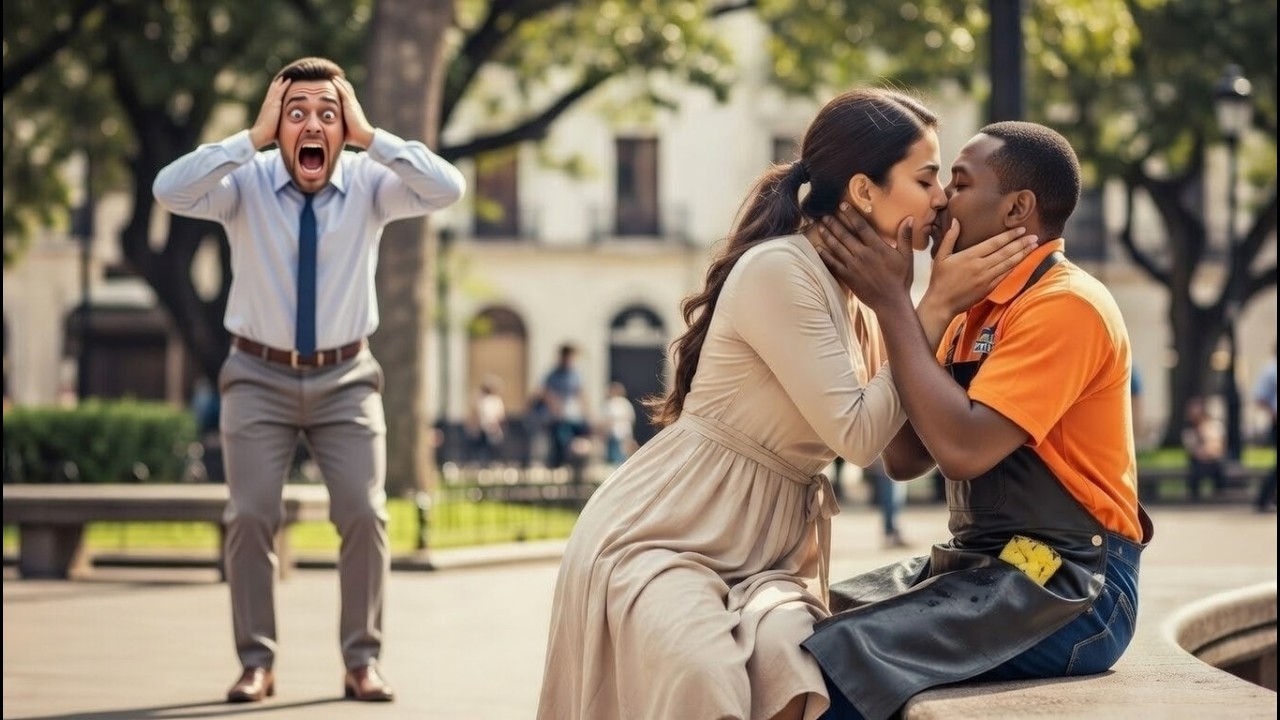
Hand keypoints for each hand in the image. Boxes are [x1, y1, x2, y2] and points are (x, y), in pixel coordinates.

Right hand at [249, 77, 289, 149]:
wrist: (260, 135)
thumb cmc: (268, 135)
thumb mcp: (276, 128)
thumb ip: (280, 126)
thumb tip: (286, 133)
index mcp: (267, 109)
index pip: (271, 98)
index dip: (275, 91)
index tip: (279, 86)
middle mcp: (268, 104)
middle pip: (273, 91)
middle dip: (277, 84)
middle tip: (282, 77)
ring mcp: (270, 103)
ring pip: (276, 89)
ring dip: (281, 82)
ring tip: (286, 76)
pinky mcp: (274, 104)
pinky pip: (280, 91)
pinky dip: (284, 85)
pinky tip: (288, 80)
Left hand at [335, 77, 374, 148]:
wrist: (363, 136)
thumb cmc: (354, 136)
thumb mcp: (344, 128)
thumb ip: (338, 125)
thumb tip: (329, 130)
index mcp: (352, 109)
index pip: (347, 96)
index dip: (342, 90)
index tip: (335, 85)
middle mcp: (353, 104)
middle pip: (347, 90)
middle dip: (341, 83)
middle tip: (333, 76)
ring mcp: (352, 103)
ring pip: (345, 88)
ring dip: (339, 81)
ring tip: (332, 75)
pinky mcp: (350, 104)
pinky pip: (343, 91)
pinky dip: (339, 84)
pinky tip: (334, 79)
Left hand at [814, 202, 914, 310]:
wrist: (890, 302)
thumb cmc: (900, 279)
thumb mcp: (906, 257)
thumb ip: (905, 237)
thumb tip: (908, 218)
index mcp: (877, 248)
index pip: (861, 227)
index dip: (851, 215)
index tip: (842, 206)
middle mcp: (863, 254)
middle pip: (845, 235)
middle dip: (834, 223)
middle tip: (825, 214)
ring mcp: (853, 266)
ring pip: (837, 247)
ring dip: (828, 235)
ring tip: (820, 226)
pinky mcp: (847, 277)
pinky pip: (833, 264)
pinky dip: (825, 255)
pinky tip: (818, 248)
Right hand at [919, 221, 1037, 317]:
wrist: (941, 304)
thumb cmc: (939, 280)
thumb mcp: (940, 256)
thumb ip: (950, 237)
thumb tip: (956, 220)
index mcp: (969, 256)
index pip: (994, 243)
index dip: (1009, 236)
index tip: (1021, 229)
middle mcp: (980, 266)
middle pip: (1005, 252)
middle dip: (1021, 243)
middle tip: (1034, 236)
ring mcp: (986, 278)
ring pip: (1008, 264)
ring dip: (1022, 254)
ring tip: (1033, 246)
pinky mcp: (988, 288)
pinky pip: (1005, 276)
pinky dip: (1015, 267)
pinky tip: (1023, 261)